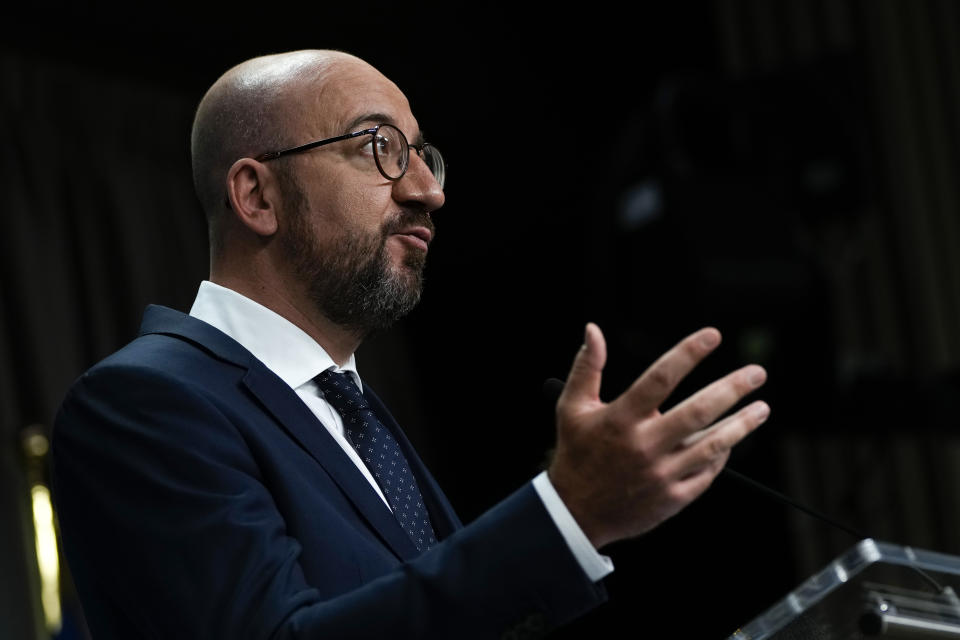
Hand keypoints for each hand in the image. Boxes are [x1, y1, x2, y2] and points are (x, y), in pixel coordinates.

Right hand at [547, 323, 769, 548]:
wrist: (576, 512)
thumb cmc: (577, 454)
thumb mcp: (571, 407)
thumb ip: (587, 367)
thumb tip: (593, 331)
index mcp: (620, 420)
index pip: (660, 378)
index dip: (688, 354)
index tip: (712, 336)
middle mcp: (644, 446)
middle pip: (698, 412)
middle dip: (732, 389)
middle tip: (756, 373)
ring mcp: (661, 474)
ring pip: (712, 446)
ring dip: (741, 425)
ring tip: (762, 408)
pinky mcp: (672, 498)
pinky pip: (707, 474)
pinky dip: (722, 455)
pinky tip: (732, 441)